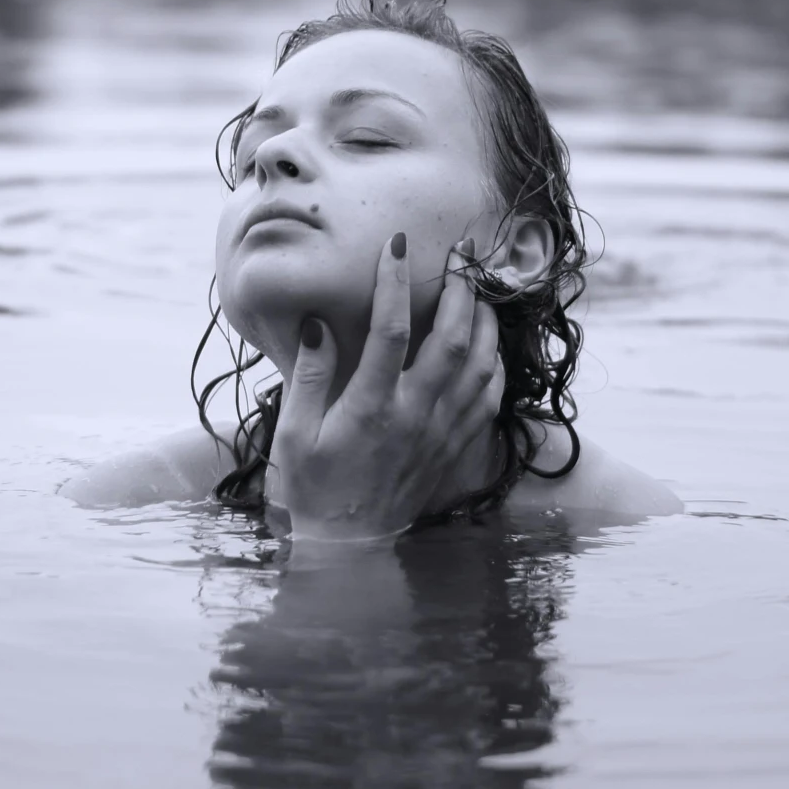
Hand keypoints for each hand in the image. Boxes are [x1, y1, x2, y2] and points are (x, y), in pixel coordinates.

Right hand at [267, 233, 502, 546]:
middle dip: (461, 289)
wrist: (349, 545)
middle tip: (463, 253)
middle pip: (453, 339)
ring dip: (486, 321)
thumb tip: (320, 324)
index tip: (398, 244)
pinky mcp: (455, 447)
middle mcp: (414, 416)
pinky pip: (489, 398)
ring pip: (481, 364)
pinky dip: (495, 363)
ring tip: (479, 288)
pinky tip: (489, 343)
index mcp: (371, 408)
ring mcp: (441, 432)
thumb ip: (309, 377)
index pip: (390, 331)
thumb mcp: (294, 435)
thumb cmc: (314, 487)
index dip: (395, 282)